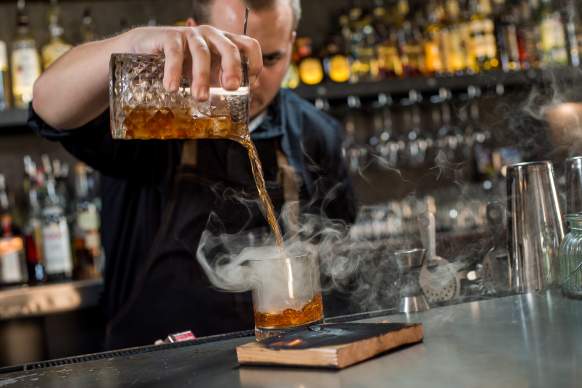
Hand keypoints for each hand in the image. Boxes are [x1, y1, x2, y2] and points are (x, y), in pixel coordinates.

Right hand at [124, 26, 261, 100]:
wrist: (143, 48)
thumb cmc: (181, 64)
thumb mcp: (205, 73)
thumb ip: (222, 81)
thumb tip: (247, 97)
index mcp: (225, 43)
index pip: (249, 46)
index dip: (254, 64)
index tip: (250, 85)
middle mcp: (211, 35)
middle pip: (230, 48)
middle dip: (233, 69)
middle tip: (231, 88)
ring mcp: (191, 35)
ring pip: (201, 53)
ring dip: (202, 77)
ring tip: (200, 97)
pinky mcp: (169, 37)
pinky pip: (174, 53)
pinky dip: (173, 71)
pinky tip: (171, 87)